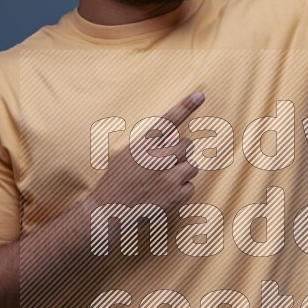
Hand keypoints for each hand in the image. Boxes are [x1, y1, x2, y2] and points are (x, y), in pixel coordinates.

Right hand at [90, 90, 204, 218]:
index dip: (185, 106)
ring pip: (193, 165)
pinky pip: (191, 186)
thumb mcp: (127, 157)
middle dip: (182, 152)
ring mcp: (168, 177)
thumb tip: (174, 137)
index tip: (199, 95)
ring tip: (165, 180)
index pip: (167, 121)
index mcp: (142, 145)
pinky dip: (182, 190)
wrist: (108, 212)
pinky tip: (165, 194)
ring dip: (183, 171)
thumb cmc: (117, 182)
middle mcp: (156, 158)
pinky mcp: (175, 195)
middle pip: (187, 145)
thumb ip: (150, 145)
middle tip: (168, 163)